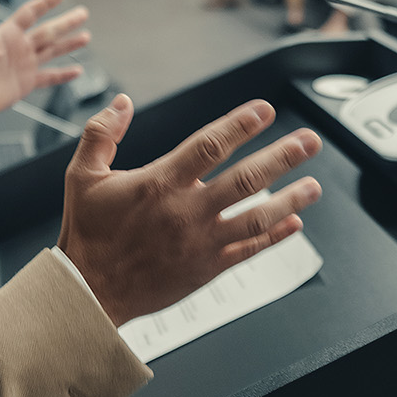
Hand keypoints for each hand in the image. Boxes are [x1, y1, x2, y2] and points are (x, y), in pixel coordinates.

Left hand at [0, 0, 89, 120]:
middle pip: (48, 31)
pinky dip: (64, 74)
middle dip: (66, 22)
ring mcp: (24, 65)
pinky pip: (50, 77)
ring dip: (69, 44)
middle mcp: (18, 48)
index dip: (46, 2)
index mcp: (6, 36)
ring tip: (85, 37)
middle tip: (83, 13)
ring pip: (52, 51)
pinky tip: (76, 70)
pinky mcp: (26, 83)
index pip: (31, 13)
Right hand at [57, 95, 322, 325]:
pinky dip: (274, 237)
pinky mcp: (206, 269)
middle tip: (308, 142)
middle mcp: (186, 211)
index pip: (209, 145)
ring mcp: (200, 242)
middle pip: (246, 179)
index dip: (240, 125)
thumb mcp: (82, 175)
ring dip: (290, 199)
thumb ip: (101, 133)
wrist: (88, 293)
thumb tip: (122, 103)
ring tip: (314, 185)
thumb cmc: (87, 235)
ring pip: (256, 218)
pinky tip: (294, 224)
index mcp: (160, 183)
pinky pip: (248, 251)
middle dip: (282, 157)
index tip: (265, 111)